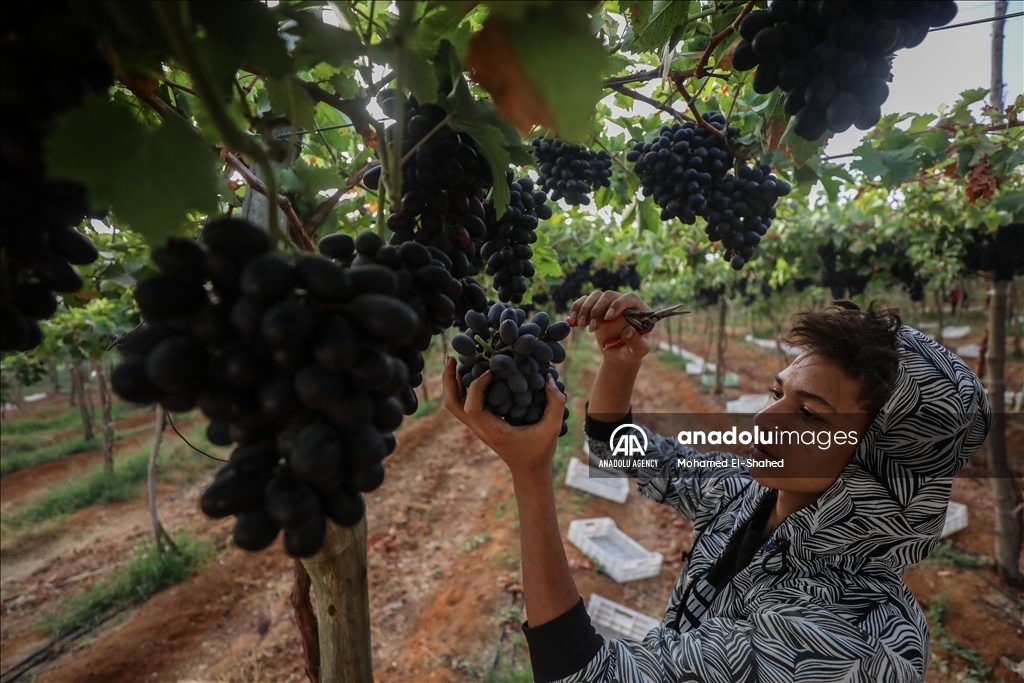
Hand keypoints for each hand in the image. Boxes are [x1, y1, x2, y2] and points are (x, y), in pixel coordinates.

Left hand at [442, 355, 566, 480]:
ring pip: (452, 403)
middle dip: (449, 379)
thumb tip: (548, 375)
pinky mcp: (479, 422)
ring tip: (454, 360)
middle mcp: (479, 428)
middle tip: (453, 357)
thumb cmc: (540, 450)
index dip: (477, 385)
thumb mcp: (553, 427)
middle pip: (452, 403)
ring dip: (450, 381)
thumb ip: (555, 402)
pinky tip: (469, 371)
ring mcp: (476, 426)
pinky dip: (460, 386)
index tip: (492, 371)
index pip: (472, 407)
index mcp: (493, 430)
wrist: (528, 469)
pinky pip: (462, 403)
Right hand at [567, 290, 650, 364]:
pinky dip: (576, 308)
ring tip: (581, 326)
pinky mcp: (596, 307)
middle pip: (609, 295)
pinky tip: (573, 321)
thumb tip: (627, 330)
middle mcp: (623, 303)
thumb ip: (637, 342)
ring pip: (596, 296)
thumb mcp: (638, 351)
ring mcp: (608, 304)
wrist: (619, 353)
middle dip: (598, 310)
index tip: (608, 317)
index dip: (618, 304)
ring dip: (585, 309)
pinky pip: (584, 300)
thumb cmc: (631, 351)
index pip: (630, 298)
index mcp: (638, 310)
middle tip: (592, 328)